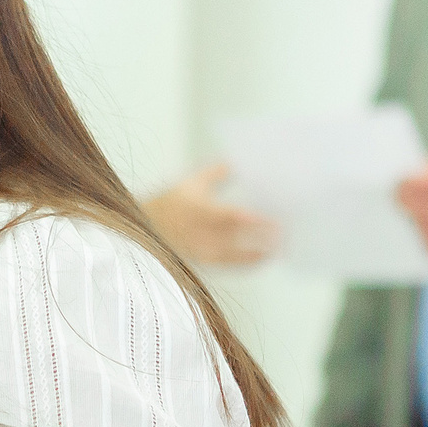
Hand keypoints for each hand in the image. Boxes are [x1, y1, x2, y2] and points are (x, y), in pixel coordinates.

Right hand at [144, 163, 280, 265]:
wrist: (143, 229)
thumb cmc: (168, 204)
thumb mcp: (189, 183)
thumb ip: (216, 173)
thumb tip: (239, 162)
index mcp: (196, 209)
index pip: (227, 216)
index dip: (249, 220)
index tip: (271, 221)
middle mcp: (197, 233)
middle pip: (234, 238)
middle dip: (260, 237)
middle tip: (284, 234)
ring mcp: (198, 250)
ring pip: (231, 256)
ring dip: (256, 253)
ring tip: (277, 249)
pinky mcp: (200, 262)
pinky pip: (226, 265)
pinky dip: (246, 262)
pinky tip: (262, 258)